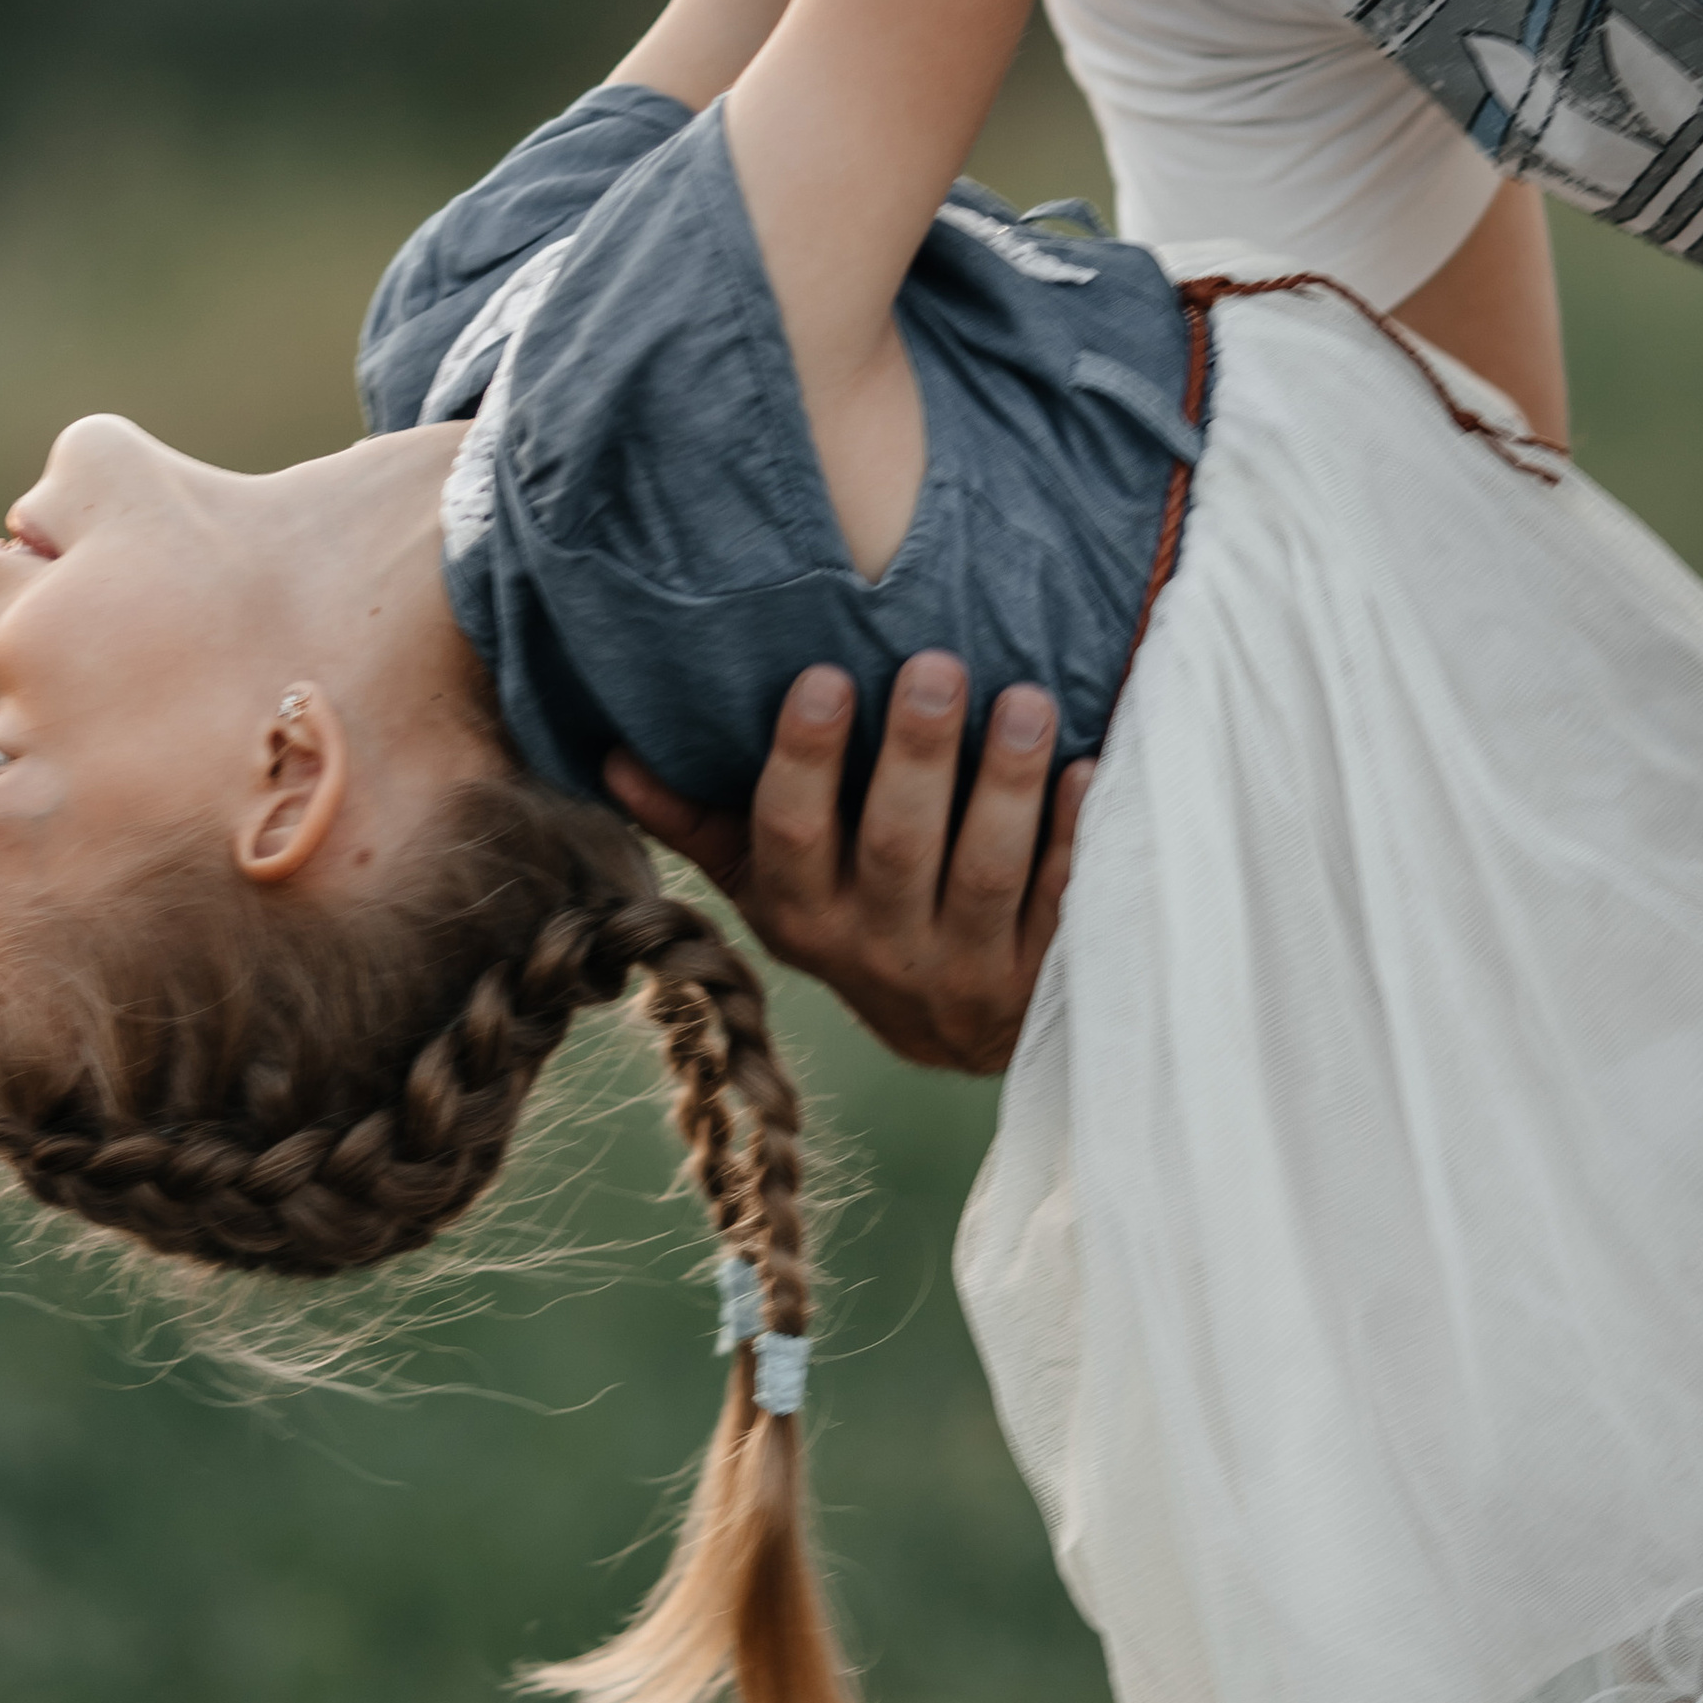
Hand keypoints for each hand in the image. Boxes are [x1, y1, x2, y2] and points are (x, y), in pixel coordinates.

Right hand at [605, 654, 1092, 1075]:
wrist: (953, 1036)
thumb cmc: (852, 921)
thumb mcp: (771, 886)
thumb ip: (701, 823)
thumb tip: (614, 759)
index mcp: (801, 915)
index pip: (790, 834)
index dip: (806, 758)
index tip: (826, 676)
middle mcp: (877, 948)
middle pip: (897, 846)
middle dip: (916, 755)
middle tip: (936, 665)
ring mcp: (964, 969)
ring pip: (986, 872)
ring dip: (1007, 784)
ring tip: (1025, 700)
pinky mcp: (1041, 979)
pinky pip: (1063, 902)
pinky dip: (1075, 836)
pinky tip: (1088, 770)